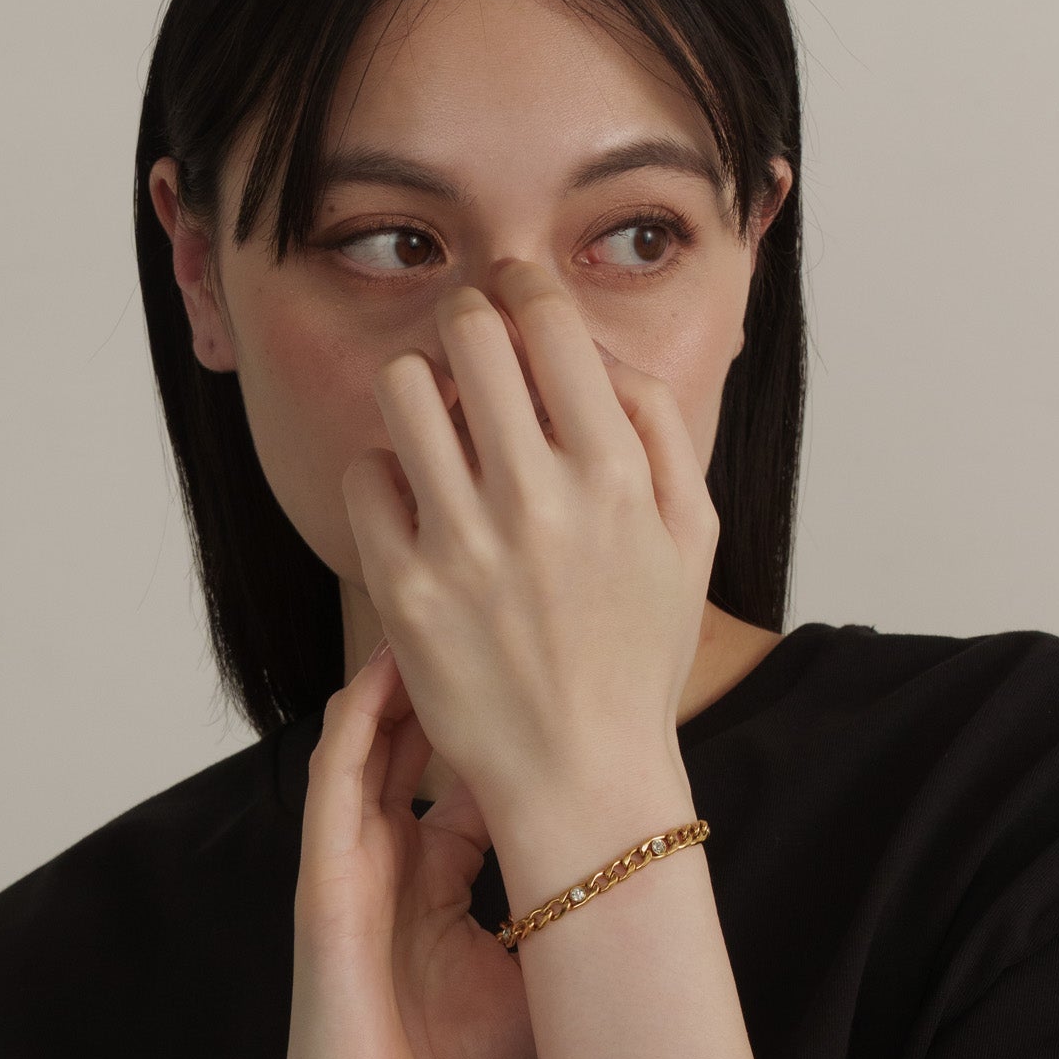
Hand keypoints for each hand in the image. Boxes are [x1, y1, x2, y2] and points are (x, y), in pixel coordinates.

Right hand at [255, 640, 541, 1058]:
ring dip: (410, 678)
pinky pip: (337, 785)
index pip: (478, 777)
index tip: (569, 669)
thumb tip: (646, 882)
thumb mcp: (535, 984)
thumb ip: (565, 920)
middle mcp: (396, 859)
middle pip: (428, 741)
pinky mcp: (323, 883)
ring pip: (376, 744)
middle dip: (467, 678)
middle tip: (513, 606)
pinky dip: (358, 726)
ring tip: (453, 606)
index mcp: (441, 880)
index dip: (518, 724)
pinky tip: (386, 673)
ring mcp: (355, 866)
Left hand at [340, 257, 720, 832]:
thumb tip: (596, 354)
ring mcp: (463, 544)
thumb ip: (660, 427)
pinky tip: (417, 505)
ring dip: (419, 390)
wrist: (581, 773)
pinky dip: (386, 475)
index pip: (548, 321)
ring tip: (437, 426)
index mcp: (615, 475)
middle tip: (470, 348)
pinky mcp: (404, 588)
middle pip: (469, 333)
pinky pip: (365, 475)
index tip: (513, 293)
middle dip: (468, 323)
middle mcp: (537, 499)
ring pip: (402, 389)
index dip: (523, 286)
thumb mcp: (692, 535)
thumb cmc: (636, 654)